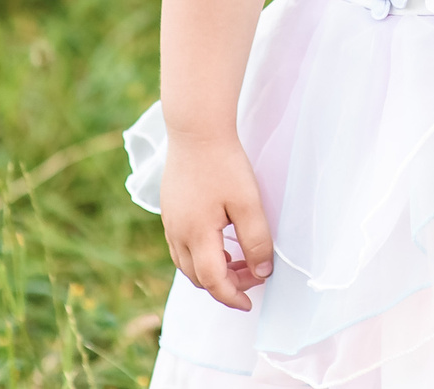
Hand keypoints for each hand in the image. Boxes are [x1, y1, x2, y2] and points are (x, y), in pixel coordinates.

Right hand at [160, 134, 273, 311]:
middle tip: (253, 275)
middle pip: (197, 277)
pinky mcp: (170, 210)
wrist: (196, 130)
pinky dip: (200, 256)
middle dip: (225, 285)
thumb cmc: (223, 164)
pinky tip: (219, 243)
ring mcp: (170, 222)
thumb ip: (256, 239)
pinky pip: (181, 247)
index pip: (213, 281)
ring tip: (239, 261)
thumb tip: (262, 272)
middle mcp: (177, 233)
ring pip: (187, 264)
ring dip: (212, 271)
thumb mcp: (248, 202)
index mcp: (196, 235)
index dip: (232, 296)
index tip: (250, 303)